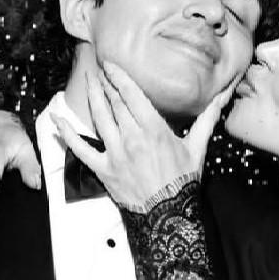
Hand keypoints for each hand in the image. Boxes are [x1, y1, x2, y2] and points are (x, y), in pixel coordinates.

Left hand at [53, 61, 232, 211]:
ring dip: (91, 96)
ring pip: (99, 117)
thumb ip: (207, 119)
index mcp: (153, 129)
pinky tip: (55, 120)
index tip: (111, 65)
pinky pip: (80, 149)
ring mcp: (115, 153)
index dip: (119, 76)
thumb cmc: (183, 182)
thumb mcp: (197, 148)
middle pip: (113, 102)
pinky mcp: (103, 169)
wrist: (168, 214)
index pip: (131, 94)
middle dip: (104, 83)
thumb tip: (223, 97)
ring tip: (87, 81)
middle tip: (97, 69)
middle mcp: (131, 137)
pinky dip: (66, 134)